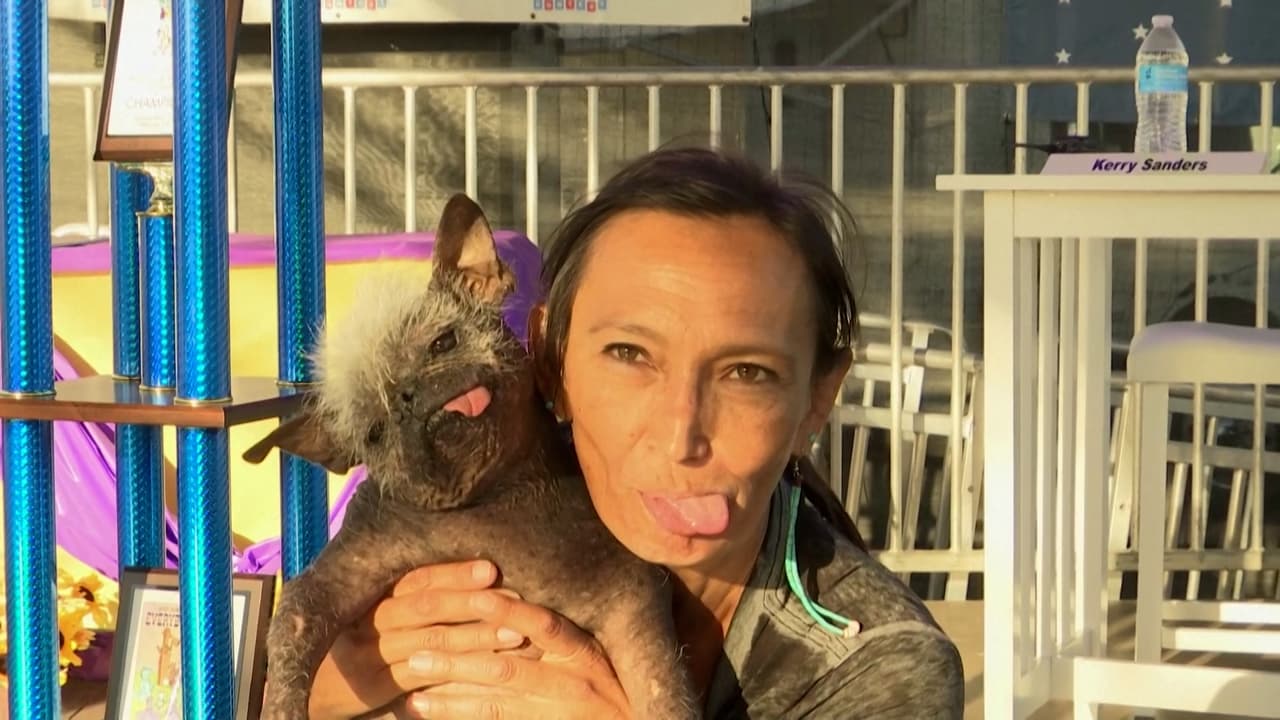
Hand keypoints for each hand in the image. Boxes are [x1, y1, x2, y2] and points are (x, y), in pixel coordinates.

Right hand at [306, 559, 527, 719]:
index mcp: (372, 595)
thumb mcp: (372, 616)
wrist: (311, 688)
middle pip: (425, 605)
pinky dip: (458, 670)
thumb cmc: (354, 645)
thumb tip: (463, 573)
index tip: (489, 568)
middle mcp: (370, 620)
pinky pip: (424, 675)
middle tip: (513, 597)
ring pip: (430, 640)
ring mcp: (372, 653)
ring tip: (514, 633)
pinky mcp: (378, 685)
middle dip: (471, 600)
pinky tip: (487, 668)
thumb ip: (407, 598)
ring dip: (475, 635)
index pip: (415, 580)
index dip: (453, 573)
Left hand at [403, 592, 631, 719]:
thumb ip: (557, 623)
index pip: (546, 626)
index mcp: (581, 649)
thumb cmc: (612, 677)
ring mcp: (556, 709)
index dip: (512, 612)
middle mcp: (569, 680)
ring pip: (494, 702)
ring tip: (413, 681)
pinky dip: (457, 713)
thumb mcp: (595, 645)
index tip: (478, 596)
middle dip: (459, 660)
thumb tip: (503, 589)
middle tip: (418, 652)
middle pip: (508, 669)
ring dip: (449, 693)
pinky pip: (495, 719)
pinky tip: (425, 707)